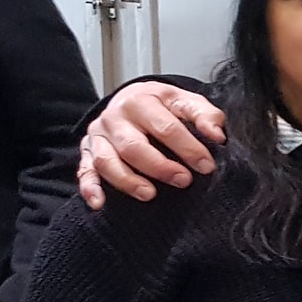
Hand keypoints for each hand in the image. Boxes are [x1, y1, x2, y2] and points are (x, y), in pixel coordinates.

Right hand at [79, 84, 226, 207]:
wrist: (132, 98)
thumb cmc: (164, 105)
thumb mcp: (187, 101)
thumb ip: (205, 115)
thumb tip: (217, 135)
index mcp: (142, 101)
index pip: (166, 127)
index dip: (188, 148)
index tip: (207, 166)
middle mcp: (115, 117)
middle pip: (133, 146)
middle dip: (159, 167)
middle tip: (183, 181)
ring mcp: (99, 135)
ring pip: (106, 160)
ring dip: (127, 180)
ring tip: (150, 194)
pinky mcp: (87, 150)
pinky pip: (84, 171)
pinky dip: (90, 187)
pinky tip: (100, 202)